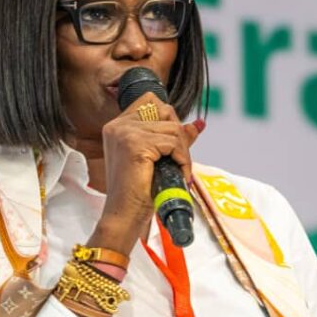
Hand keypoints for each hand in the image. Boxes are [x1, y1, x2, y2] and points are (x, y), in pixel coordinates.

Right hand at [88, 93, 202, 253]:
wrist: (125, 216)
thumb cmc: (138, 192)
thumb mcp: (157, 159)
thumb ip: (174, 138)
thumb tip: (198, 124)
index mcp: (117, 126)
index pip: (151, 101)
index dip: (169, 119)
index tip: (173, 144)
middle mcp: (118, 125)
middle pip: (165, 111)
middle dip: (179, 135)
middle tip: (178, 160)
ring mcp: (125, 133)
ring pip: (173, 128)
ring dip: (183, 151)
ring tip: (177, 171)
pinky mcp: (136, 144)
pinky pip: (173, 142)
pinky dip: (182, 159)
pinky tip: (177, 174)